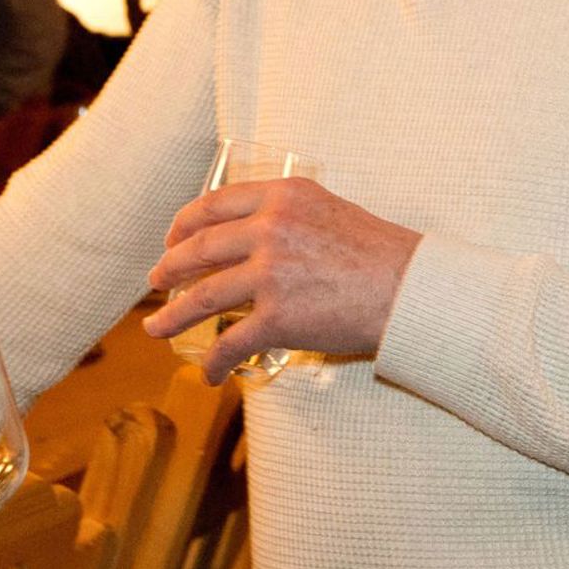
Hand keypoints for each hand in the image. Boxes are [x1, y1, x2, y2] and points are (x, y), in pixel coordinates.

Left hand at [140, 177, 419, 383]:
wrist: (412, 290)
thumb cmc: (379, 254)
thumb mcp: (327, 211)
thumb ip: (287, 216)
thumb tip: (251, 238)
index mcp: (282, 195)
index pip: (215, 204)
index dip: (185, 223)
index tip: (174, 237)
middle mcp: (270, 227)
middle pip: (200, 247)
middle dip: (170, 266)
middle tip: (157, 279)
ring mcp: (271, 272)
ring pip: (202, 296)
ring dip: (173, 316)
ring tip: (157, 328)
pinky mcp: (277, 316)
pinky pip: (232, 342)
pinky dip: (215, 361)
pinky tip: (210, 373)